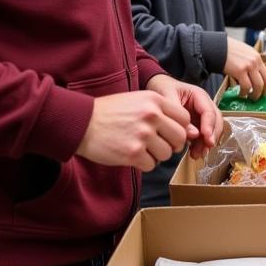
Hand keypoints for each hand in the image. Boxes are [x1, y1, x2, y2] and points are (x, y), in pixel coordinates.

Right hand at [76, 89, 191, 171]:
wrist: (81, 122)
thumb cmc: (109, 112)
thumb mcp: (138, 100)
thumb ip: (160, 111)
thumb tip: (184, 129)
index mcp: (155, 101)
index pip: (184, 118)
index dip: (180, 129)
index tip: (170, 134)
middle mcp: (152, 116)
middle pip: (179, 138)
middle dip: (172, 145)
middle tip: (159, 145)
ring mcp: (143, 135)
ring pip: (166, 154)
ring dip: (156, 155)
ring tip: (142, 149)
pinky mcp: (132, 153)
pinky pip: (151, 165)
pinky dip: (144, 164)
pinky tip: (132, 155)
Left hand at [146, 73, 223, 160]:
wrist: (157, 86)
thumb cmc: (162, 88)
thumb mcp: (168, 98)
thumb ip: (179, 116)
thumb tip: (193, 134)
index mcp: (199, 95)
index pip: (209, 111)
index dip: (209, 126)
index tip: (207, 138)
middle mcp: (204, 105)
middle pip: (215, 121)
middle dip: (212, 135)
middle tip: (206, 148)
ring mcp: (201, 115)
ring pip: (211, 129)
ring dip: (206, 143)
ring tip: (197, 154)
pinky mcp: (197, 123)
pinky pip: (203, 135)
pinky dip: (200, 144)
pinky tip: (194, 153)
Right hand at [224, 37, 265, 100]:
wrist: (217, 47)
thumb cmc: (228, 51)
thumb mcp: (244, 53)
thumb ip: (251, 63)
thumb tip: (253, 76)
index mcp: (257, 57)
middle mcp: (255, 62)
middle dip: (263, 92)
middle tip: (259, 97)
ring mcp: (249, 66)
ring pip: (257, 86)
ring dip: (254, 95)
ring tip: (249, 97)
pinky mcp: (240, 71)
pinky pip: (246, 86)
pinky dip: (244, 92)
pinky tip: (241, 94)